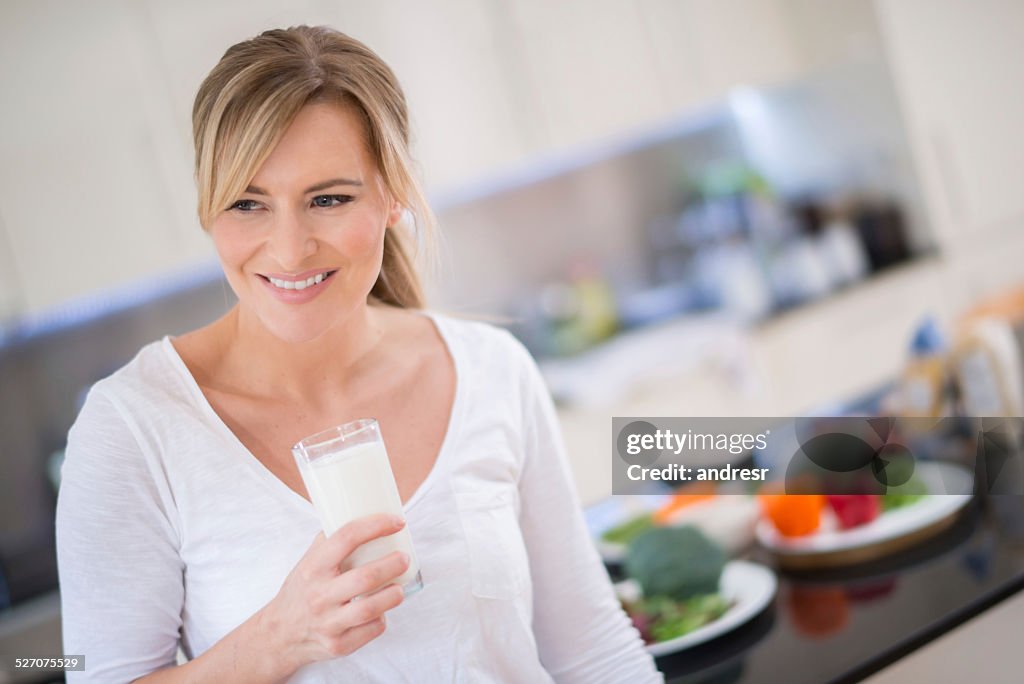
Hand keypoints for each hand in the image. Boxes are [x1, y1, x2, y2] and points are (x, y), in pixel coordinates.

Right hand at [260, 513, 410, 671]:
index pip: (346, 538)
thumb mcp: (307, 562)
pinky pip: (370, 631)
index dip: (376, 526)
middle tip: (404, 558)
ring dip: (393, 595)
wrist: (278, 635)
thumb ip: (330, 541)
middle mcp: (319, 595)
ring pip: (370, 608)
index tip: (397, 522)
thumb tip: (359, 514)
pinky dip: (381, 619)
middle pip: (365, 578)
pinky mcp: (338, 645)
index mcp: (313, 568)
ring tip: (399, 588)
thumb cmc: (300, 591)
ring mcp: (328, 623)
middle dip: (392, 565)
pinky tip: (382, 611)